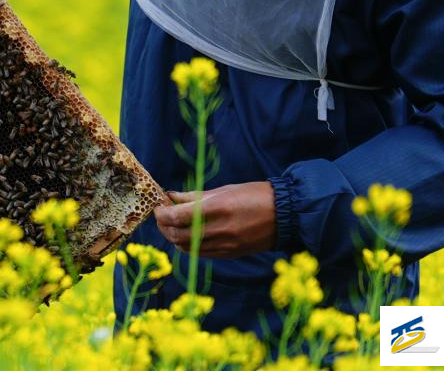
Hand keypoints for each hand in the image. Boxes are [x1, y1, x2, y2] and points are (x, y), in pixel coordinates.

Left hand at [153, 182, 276, 258]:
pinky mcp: (230, 254)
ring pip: (186, 247)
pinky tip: (186, 235)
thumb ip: (195, 196)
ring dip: (173, 237)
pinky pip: (200, 254)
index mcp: (219, 208)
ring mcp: (226, 245)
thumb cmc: (254, 195)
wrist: (285, 215)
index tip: (158, 207)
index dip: (162, 213)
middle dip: (163, 226)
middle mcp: (220, 229)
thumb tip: (171, 196)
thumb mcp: (225, 190)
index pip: (179, 216)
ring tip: (171, 225)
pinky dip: (187, 246)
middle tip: (161, 216)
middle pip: (178, 234)